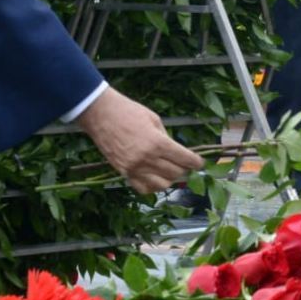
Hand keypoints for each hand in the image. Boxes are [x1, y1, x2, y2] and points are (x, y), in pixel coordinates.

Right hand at [76, 87, 203, 193]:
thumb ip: (166, 137)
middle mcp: (147, 158)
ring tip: (170, 171)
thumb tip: (176, 151)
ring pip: (161, 185)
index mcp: (157, 142)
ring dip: (169, 179)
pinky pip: (143, 188)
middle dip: (184, 169)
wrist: (101, 114)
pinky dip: (152, 186)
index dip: (195, 162)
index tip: (199, 163)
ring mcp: (134, 168)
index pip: (184, 159)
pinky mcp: (124, 173)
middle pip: (175, 173)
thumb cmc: (129, 111)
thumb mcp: (154, 119)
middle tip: (185, 164)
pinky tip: (155, 177)